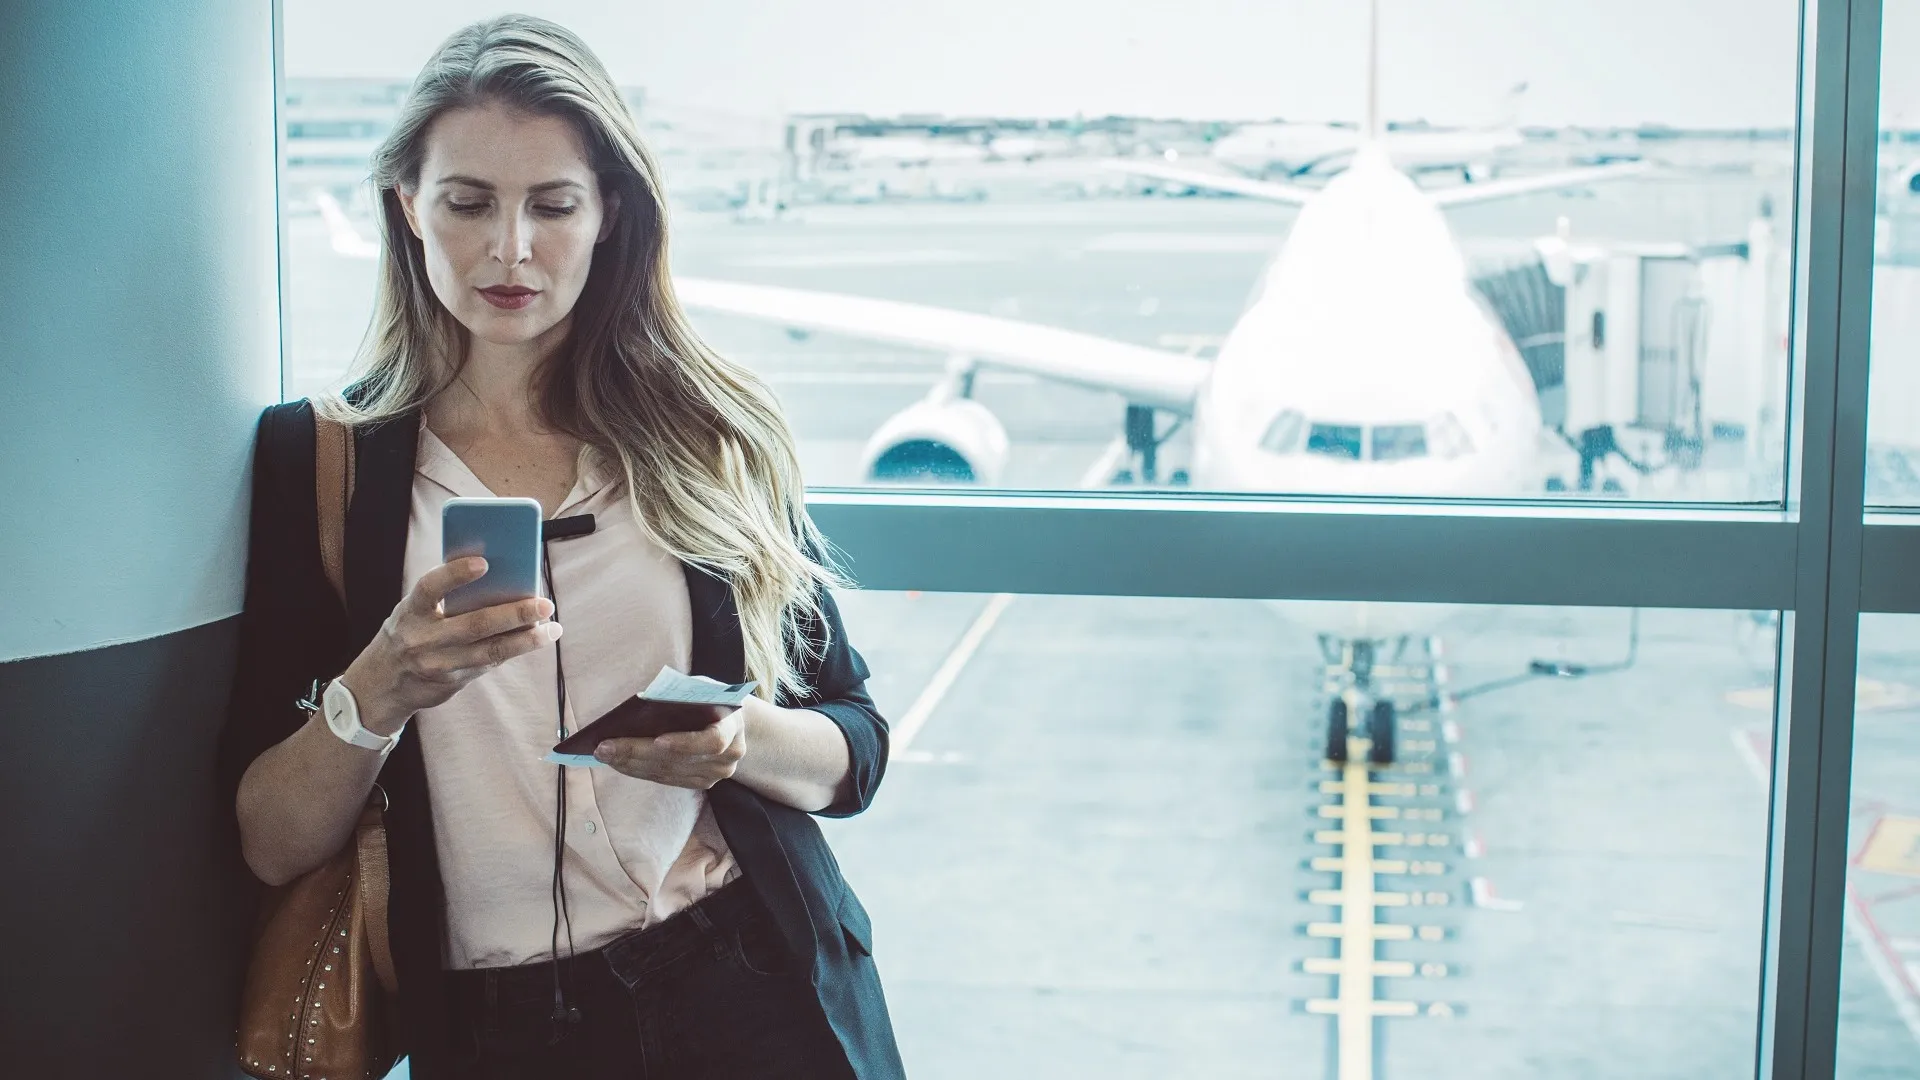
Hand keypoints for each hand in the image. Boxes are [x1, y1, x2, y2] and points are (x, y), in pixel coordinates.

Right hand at [340, 557, 559, 734]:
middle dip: (514, 613)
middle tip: (545, 603)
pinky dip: (514, 650)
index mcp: (411, 611)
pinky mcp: (452, 682)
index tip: (484, 562)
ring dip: (526, 639)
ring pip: (490, 651)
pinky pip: (489, 663)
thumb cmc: (409, 632)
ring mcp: (438, 664)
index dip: (455, 574)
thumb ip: (446, 596)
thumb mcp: (415, 610)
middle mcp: (422, 638)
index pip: (430, 587)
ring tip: (552, 628)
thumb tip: (499, 575)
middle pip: (474, 624)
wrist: (381, 684)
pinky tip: (534, 639)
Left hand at [592, 705, 745, 788]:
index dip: (685, 743)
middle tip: (604, 747)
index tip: (658, 741)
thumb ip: (681, 696)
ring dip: (631, 764)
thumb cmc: (710, 698)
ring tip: (604, 753)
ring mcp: (714, 775)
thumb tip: (642, 703)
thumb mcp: (701, 688)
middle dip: (637, 752)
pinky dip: (639, 770)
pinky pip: (665, 779)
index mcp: (732, 727)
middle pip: (678, 760)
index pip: (712, 741)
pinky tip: (618, 761)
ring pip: (667, 773)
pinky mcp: (700, 783)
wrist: (734, 721)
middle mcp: (728, 758)